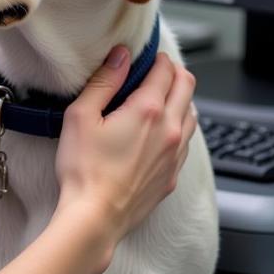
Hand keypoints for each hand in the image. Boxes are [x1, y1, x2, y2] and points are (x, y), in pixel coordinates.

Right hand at [53, 47, 196, 243]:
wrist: (95, 218)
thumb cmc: (83, 168)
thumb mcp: (81, 115)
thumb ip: (103, 81)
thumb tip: (120, 55)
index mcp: (148, 110)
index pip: (166, 71)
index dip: (157, 58)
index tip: (147, 55)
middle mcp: (170, 130)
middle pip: (187, 87)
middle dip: (175, 72)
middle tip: (157, 69)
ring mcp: (175, 155)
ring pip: (192, 115)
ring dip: (180, 99)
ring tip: (159, 98)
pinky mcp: (172, 176)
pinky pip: (187, 142)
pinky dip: (179, 128)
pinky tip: (160, 132)